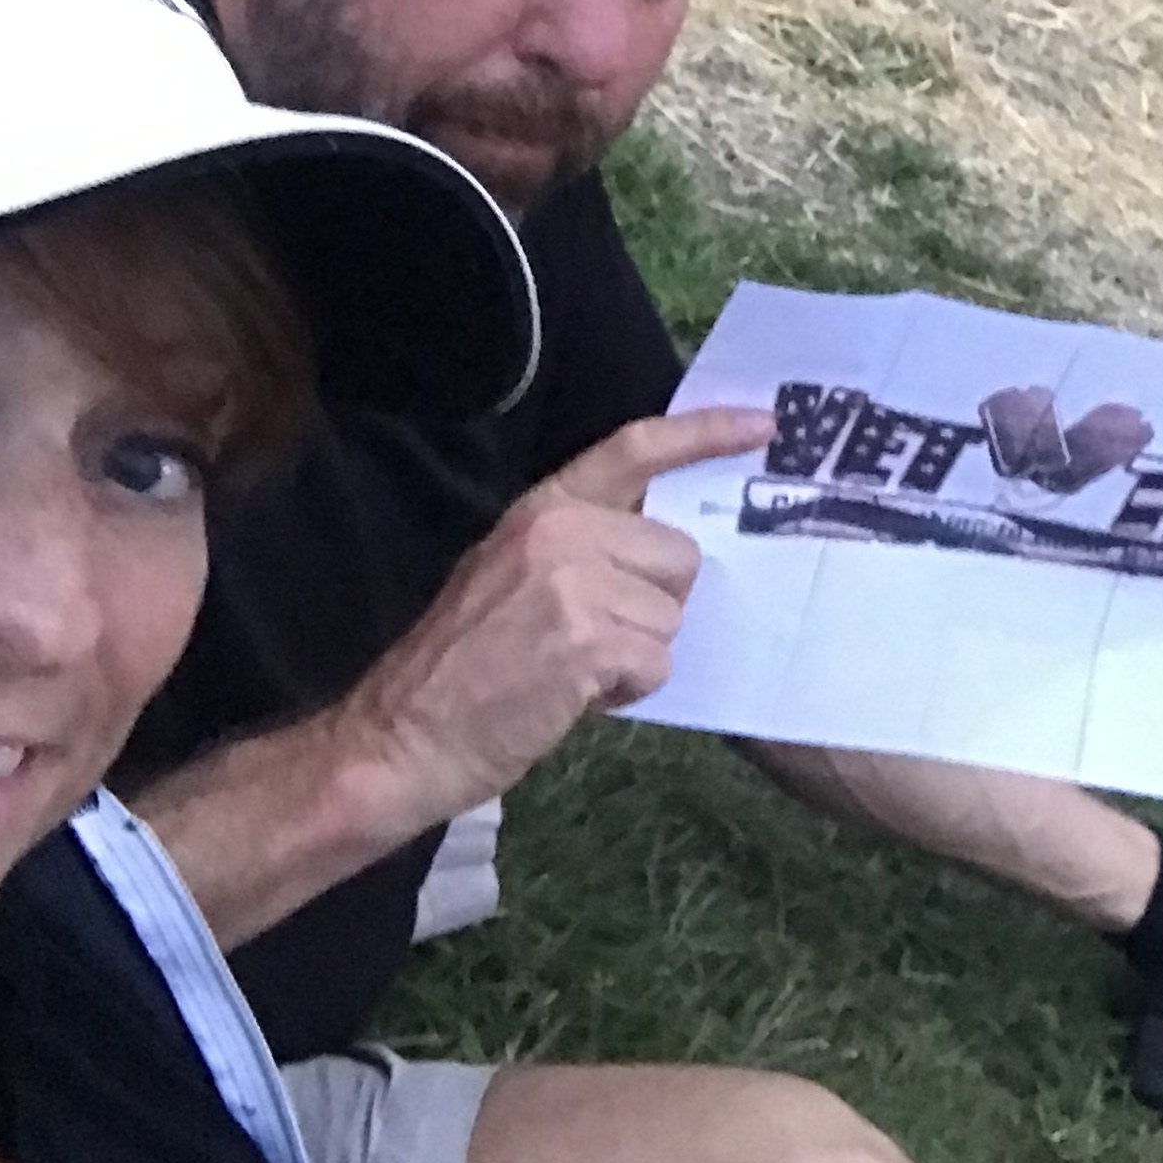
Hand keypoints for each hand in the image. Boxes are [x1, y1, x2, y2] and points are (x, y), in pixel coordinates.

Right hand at [341, 407, 771, 836]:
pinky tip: (575, 697)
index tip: (761, 425)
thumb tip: (669, 549)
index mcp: (543, 507)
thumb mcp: (513, 574)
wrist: (401, 736)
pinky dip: (626, 692)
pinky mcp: (587, 642)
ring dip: (636, 654)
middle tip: (591, 639)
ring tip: (572, 670)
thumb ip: (584, 547)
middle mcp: (561, 531)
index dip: (704, 433)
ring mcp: (574, 584)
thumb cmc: (461, 665)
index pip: (635, 449)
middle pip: (679, 556)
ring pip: (671, 617)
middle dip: (653, 605)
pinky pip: (656, 664)